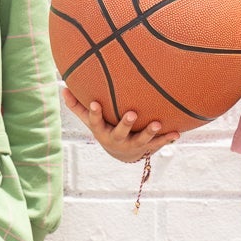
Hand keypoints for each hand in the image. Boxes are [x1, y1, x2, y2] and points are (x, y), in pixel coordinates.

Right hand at [61, 85, 180, 163]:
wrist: (120, 154)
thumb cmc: (104, 128)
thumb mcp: (89, 120)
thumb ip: (78, 105)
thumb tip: (63, 87)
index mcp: (102, 131)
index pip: (95, 122)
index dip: (95, 113)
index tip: (96, 102)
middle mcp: (117, 139)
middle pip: (120, 132)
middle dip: (126, 124)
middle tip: (132, 113)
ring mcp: (133, 145)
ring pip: (141, 140)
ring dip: (150, 132)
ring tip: (158, 124)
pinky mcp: (147, 148)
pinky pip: (158, 144)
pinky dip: (167, 139)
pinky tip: (177, 133)